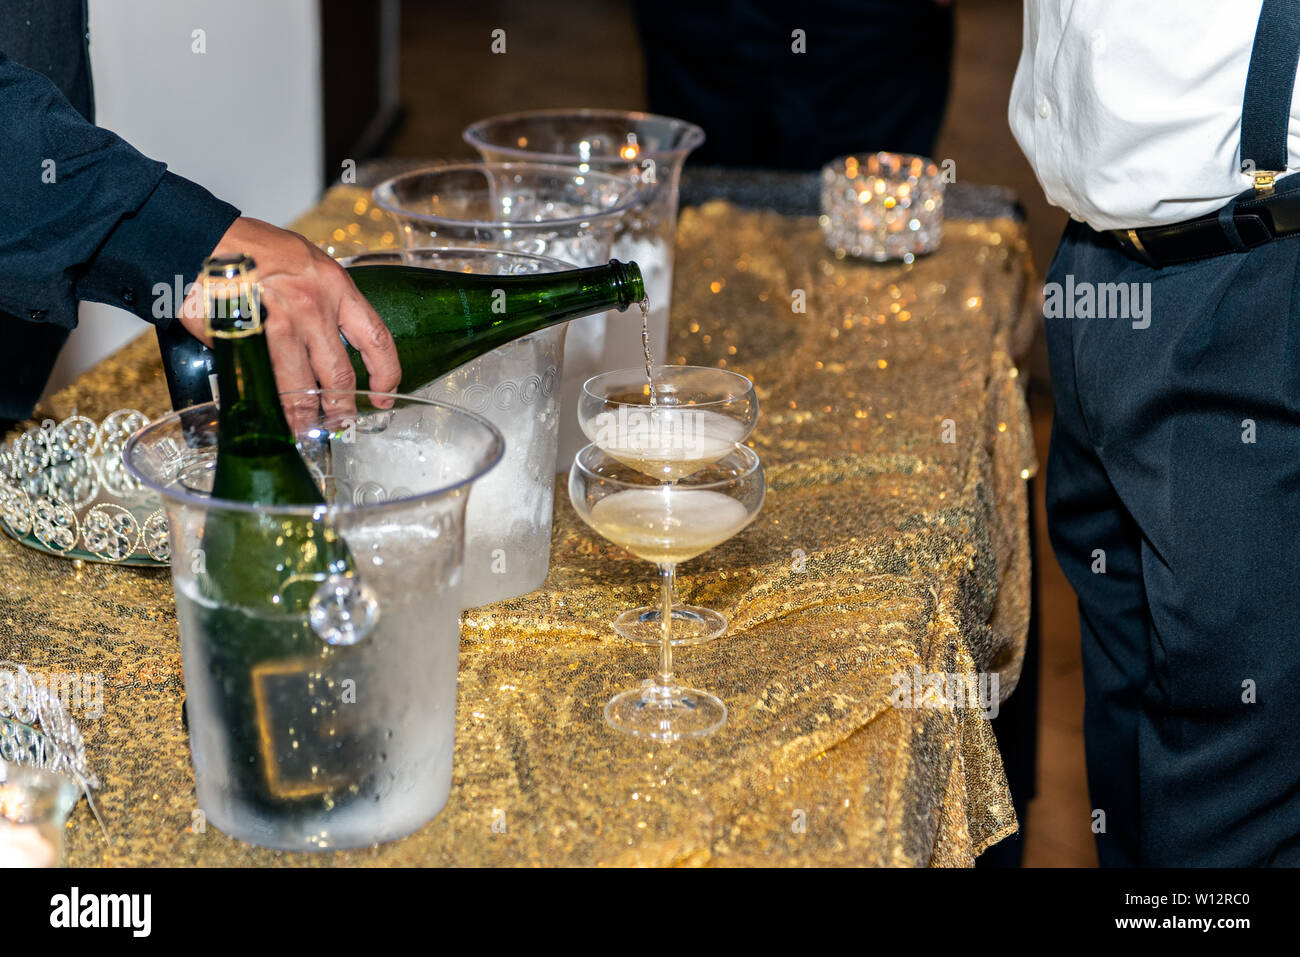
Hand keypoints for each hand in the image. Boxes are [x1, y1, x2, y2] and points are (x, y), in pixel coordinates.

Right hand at [178, 217, 400, 422]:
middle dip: (341, 408)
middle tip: (339, 423)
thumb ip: (325, 300)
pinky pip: (259, 381)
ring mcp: (275, 327)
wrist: (200, 236)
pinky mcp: (244, 341)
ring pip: (299, 388)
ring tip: (304, 430)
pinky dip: (264, 401)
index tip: (384, 394)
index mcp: (334, 287)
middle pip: (338, 376)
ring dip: (303, 416)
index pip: (376, 339)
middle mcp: (310, 309)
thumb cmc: (252, 247)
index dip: (386, 374)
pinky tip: (267, 411)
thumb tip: (330, 342)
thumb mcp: (306, 262)